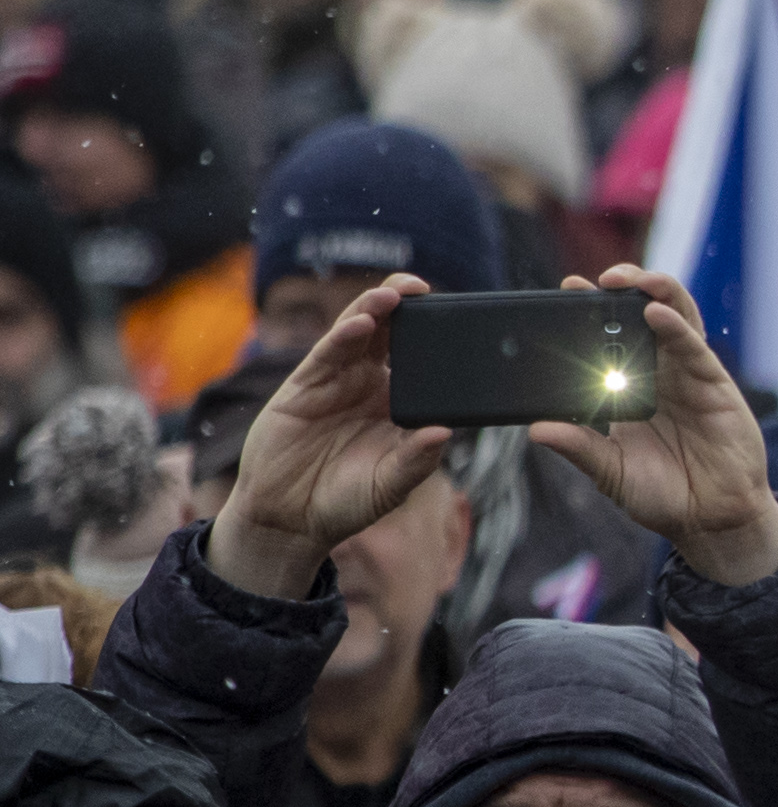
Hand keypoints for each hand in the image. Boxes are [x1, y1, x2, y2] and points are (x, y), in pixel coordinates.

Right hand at [208, 276, 455, 600]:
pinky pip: (325, 356)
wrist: (290, 518)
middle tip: (422, 288)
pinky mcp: (303, 388)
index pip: (420, 361)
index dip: (434, 338)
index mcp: (398, 404)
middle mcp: (369, 386)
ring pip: (356, 335)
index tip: (459, 317)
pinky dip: (342, 338)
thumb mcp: (389, 485)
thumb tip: (444, 434)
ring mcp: (335, 383)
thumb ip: (415, 461)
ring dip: (373, 311)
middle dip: (404, 308)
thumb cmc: (346, 502)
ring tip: (393, 295)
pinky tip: (360, 325)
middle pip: (389, 336)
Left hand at [529, 268, 777, 588]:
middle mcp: (662, 374)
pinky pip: (694, 347)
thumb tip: (536, 429)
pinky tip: (654, 312)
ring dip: (653, 291)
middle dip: (622, 289)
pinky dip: (676, 326)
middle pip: (642, 315)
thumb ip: (579, 447)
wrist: (712, 521)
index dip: (590, 312)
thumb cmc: (664, 496)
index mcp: (632, 390)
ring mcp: (689, 376)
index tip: (565, 290)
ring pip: (674, 317)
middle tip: (593, 281)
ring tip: (626, 280)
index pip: (610, 338)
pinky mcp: (715, 385)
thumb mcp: (610, 471)